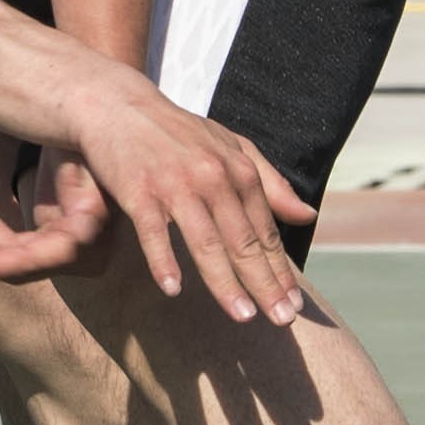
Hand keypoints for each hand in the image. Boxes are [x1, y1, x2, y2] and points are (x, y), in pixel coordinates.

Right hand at [0, 79, 317, 324]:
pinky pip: (154, 232)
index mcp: (238, 170)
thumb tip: (307, 215)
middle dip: (265, 284)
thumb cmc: (177, 132)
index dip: (281, 270)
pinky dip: (164, 260)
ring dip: (225, 282)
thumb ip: (269, 182)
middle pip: (243, 241)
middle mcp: (212, 177)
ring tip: (243, 316)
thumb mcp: (230, 147)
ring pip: (206, 242)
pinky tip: (173, 289)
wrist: (116, 104)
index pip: (265, 231)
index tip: (294, 305)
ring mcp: (175, 184)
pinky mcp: (138, 190)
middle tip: (282, 321)